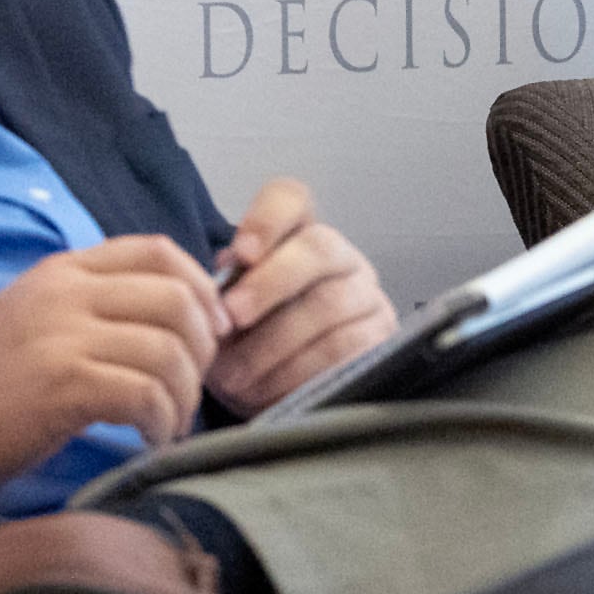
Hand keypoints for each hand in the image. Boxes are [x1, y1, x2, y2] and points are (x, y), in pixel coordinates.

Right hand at [0, 237, 231, 491]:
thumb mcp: (35, 313)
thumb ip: (93, 303)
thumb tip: (174, 317)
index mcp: (64, 270)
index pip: (159, 250)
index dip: (202, 289)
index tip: (209, 330)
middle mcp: (67, 293)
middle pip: (178, 300)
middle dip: (204, 348)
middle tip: (194, 385)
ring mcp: (63, 337)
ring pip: (169, 350)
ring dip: (186, 394)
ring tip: (172, 423)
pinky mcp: (61, 386)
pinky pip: (145, 394)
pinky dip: (162, 421)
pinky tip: (151, 439)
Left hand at [206, 178, 395, 414]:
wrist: (282, 394)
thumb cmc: (249, 345)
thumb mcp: (226, 315)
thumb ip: (219, 291)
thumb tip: (213, 282)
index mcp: (295, 236)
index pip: (289, 199)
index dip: (266, 219)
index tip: (241, 253)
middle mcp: (340, 256)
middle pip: (318, 247)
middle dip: (269, 283)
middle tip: (233, 316)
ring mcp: (366, 294)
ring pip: (329, 304)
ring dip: (274, 342)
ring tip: (236, 374)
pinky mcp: (380, 337)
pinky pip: (344, 349)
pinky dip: (298, 372)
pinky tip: (268, 389)